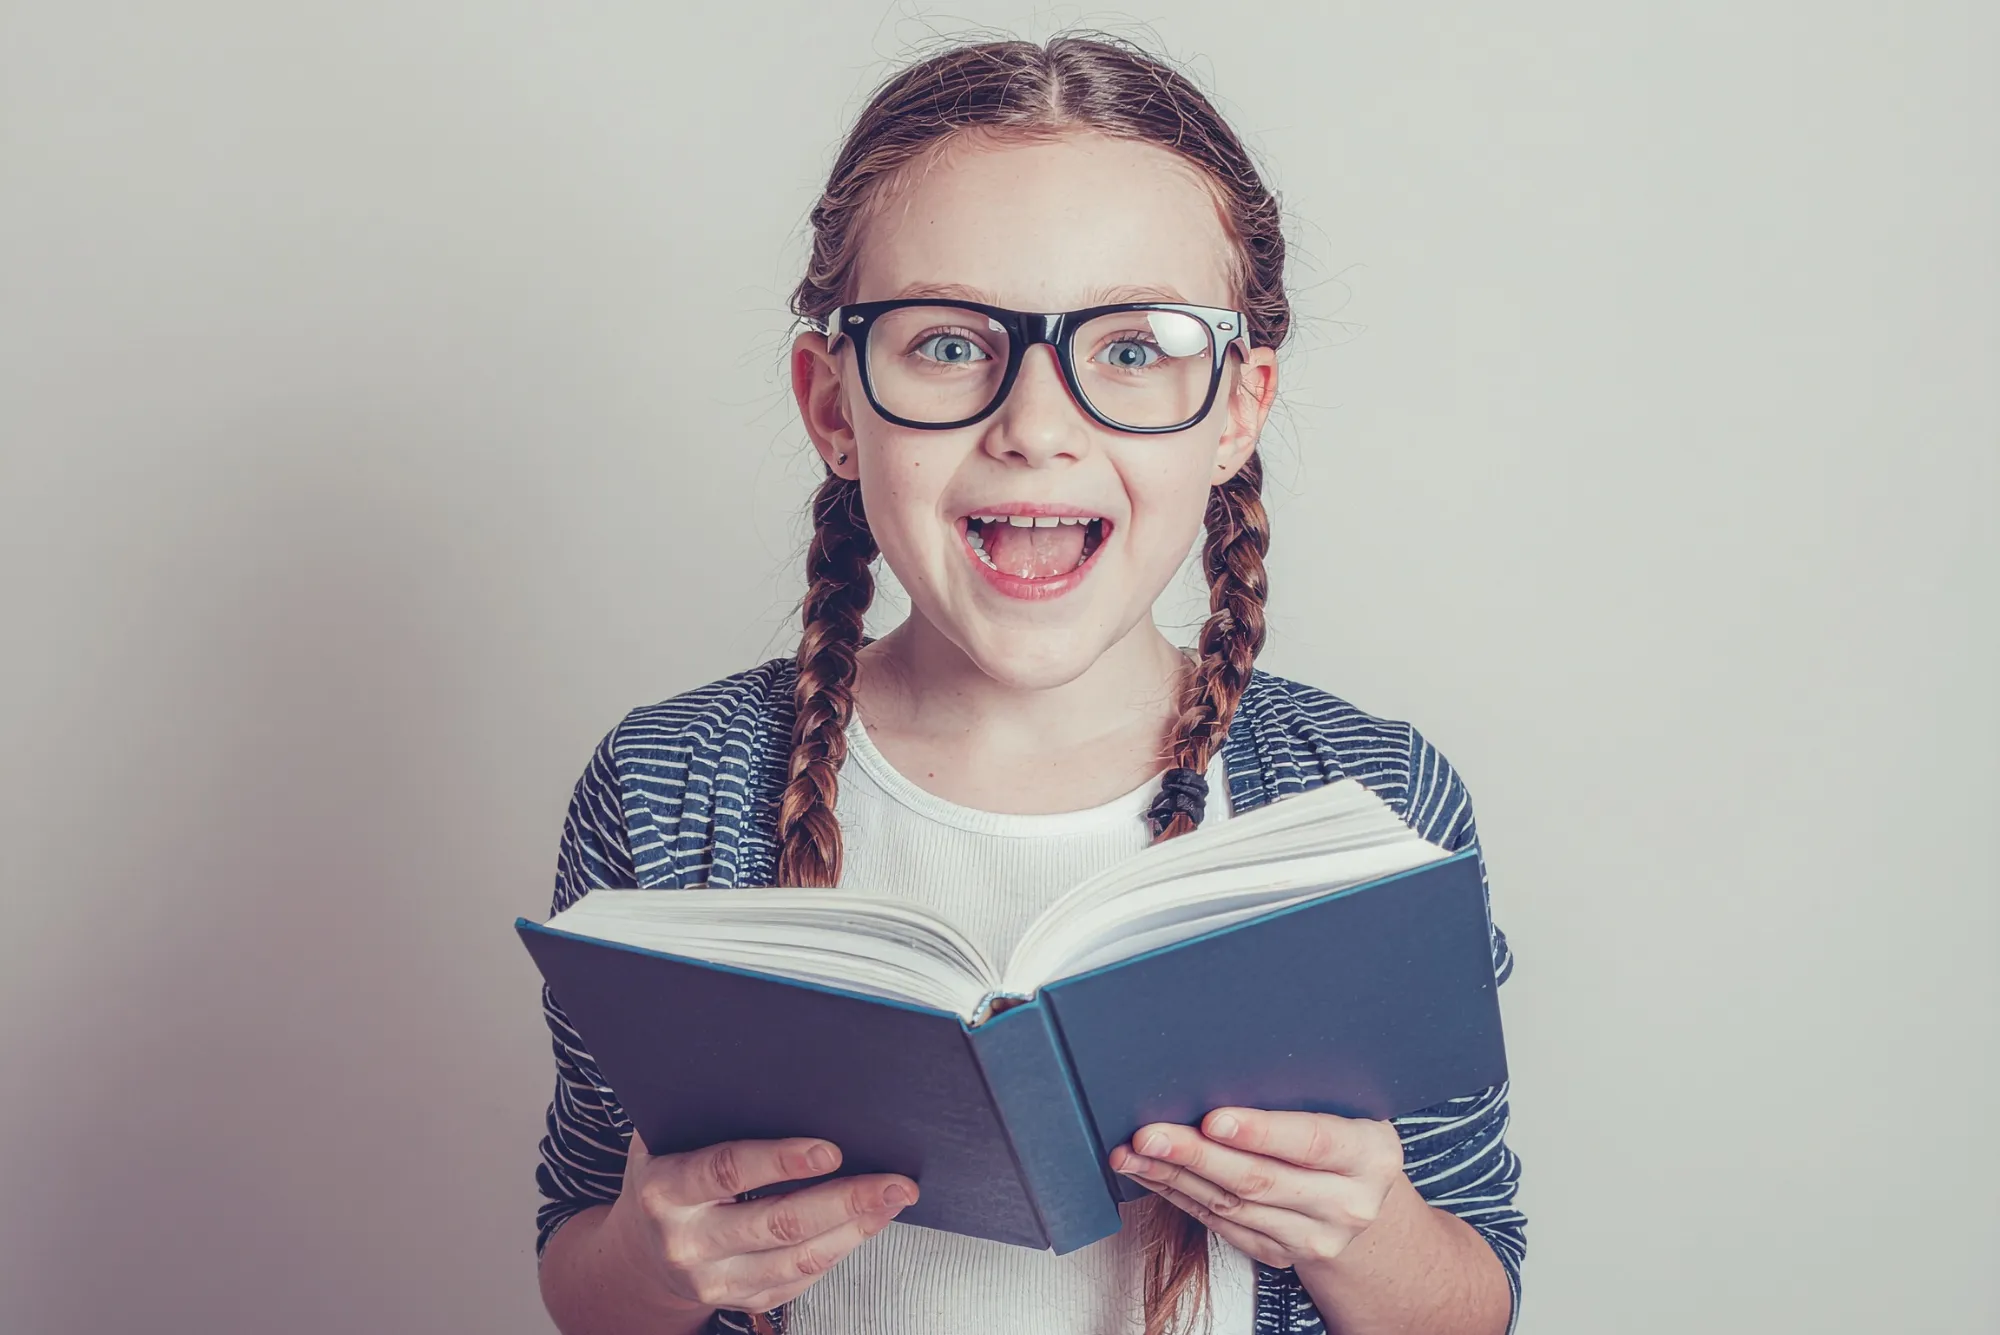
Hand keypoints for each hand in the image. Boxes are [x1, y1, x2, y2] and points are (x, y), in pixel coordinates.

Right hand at [607, 1130, 917, 1318]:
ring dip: (856, 1227)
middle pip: (777, 1223)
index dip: (781, 1160)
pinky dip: (843, 1247)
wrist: (640, 1253)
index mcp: (665, 1190)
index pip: (727, 1170)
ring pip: (799, 1258)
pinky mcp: (744, 1301)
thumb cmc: (668, 1174)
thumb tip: (776, 1072)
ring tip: (893, 1197)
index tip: (830, 1150)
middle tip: (892, 1180)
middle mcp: (687, 1242)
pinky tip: (869, 1221)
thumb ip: (709, 1111)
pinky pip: (802, 1278)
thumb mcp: (669, 1137)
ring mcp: (715, 1280)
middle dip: (844, 1200)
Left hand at [1108, 1108, 1404, 1272]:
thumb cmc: (1343, 1130)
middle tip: (1149, 1135)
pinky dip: (1182, 1198)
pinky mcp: (1282, 1255)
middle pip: (1260, 1179)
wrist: (1361, 1195)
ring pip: (1233, 1206)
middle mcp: (1348, 1203)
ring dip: (1175, 1178)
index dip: (1260, 1131)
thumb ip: (1300, 1092)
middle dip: (1197, 1155)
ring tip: (1133, 1153)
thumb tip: (1220, 1064)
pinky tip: (1153, 1175)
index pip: (1311, 1141)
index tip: (1212, 1119)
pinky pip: (1223, 1225)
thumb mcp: (1343, 1103)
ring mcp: (1315, 1237)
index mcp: (1370, 1154)